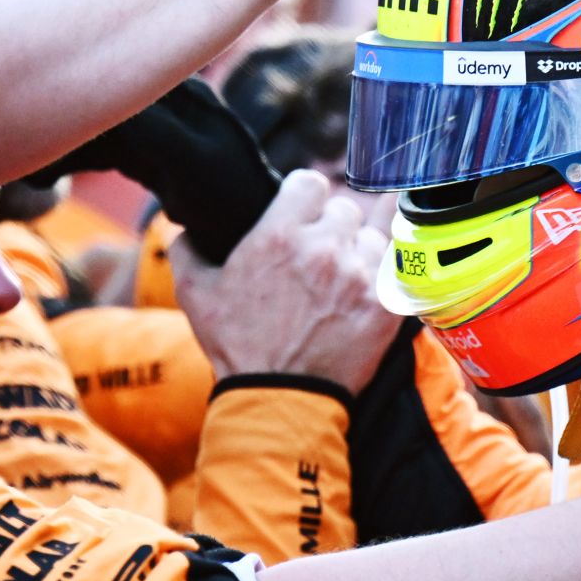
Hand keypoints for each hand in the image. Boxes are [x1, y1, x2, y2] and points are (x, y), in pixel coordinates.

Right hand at [171, 169, 402, 391]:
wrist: (278, 398)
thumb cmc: (237, 346)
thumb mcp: (195, 295)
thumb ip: (187, 250)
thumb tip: (183, 228)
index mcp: (278, 236)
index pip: (311, 182)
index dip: (306, 196)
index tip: (303, 211)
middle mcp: (323, 248)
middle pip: (345, 207)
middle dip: (332, 226)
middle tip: (320, 251)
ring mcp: (360, 274)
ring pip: (374, 234)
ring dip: (360, 248)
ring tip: (345, 272)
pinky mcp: (386, 303)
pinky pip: (397, 266)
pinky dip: (386, 271)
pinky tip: (378, 275)